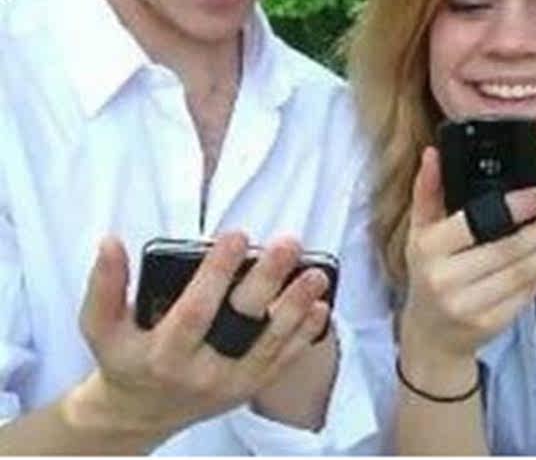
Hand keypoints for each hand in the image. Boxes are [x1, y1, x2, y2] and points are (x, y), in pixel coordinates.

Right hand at [65, 233, 329, 445]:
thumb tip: (110, 241)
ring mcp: (229, 383)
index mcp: (162, 354)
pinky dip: (304, 337)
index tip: (237, 235)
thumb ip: (105, 286)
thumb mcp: (100, 327)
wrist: (139, 414)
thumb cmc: (124, 359)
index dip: (216, 273)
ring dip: (296, 307)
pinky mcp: (249, 388)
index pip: (195, 311)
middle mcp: (200, 372)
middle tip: (288, 243)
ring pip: (270, 345)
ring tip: (316, 273)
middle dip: (268, 281)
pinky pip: (281, 363)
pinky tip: (321, 307)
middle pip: (241, 324)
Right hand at [399, 148, 535, 373]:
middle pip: (507, 250)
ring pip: (523, 273)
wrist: (431, 333)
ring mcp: (469, 305)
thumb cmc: (427, 271)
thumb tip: (433, 154)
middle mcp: (445, 279)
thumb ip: (428, 190)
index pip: (475, 223)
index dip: (513, 208)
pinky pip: (528, 294)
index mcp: (427, 249)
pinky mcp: (491, 324)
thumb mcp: (419, 230)